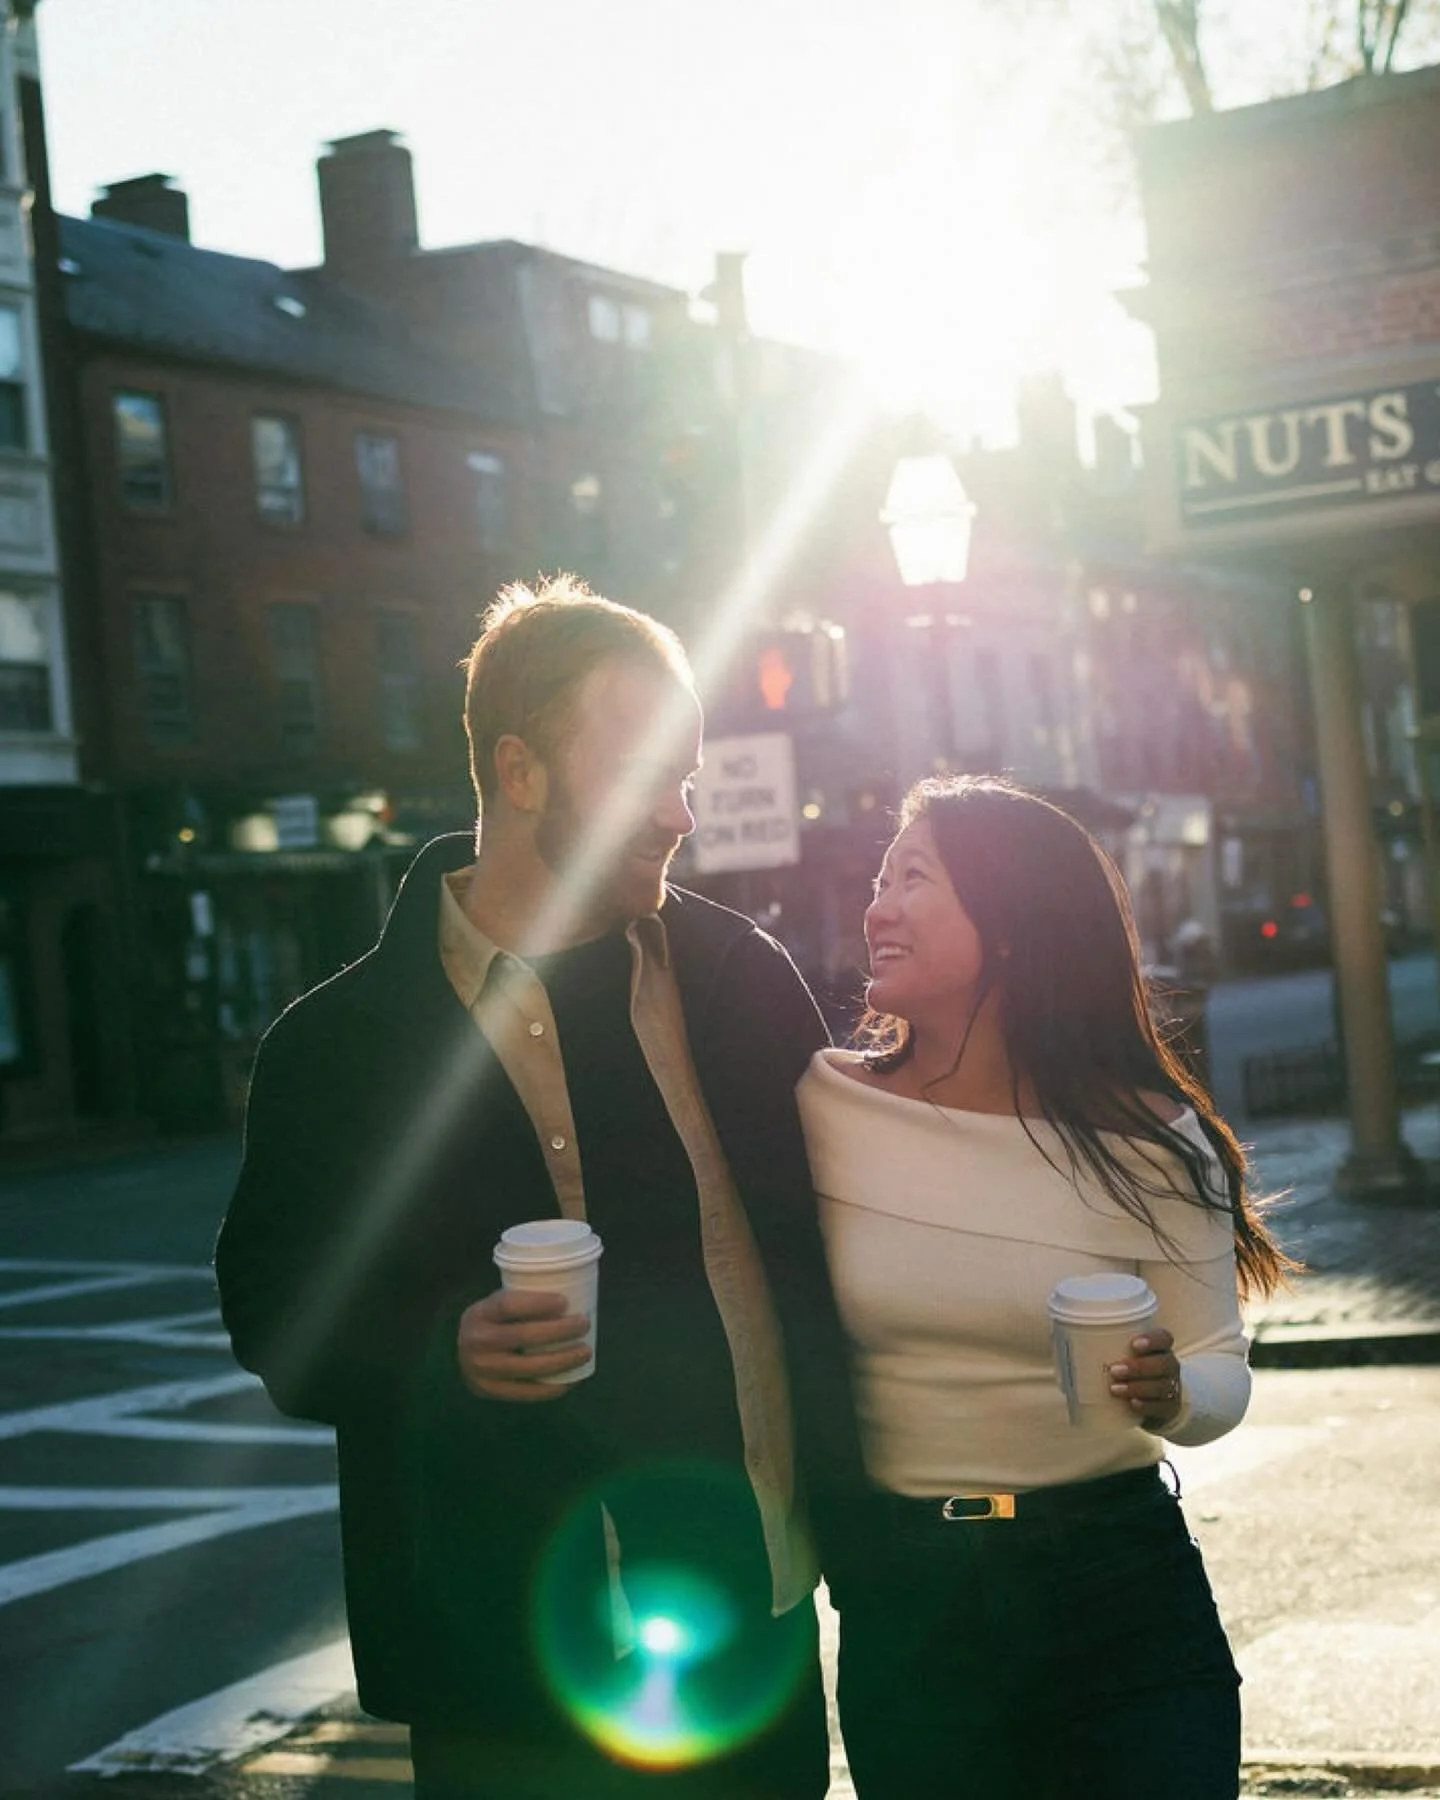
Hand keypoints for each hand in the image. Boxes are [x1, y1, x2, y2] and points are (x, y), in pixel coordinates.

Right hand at [456, 1288, 591, 1402]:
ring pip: (528, 1367)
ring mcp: (479, 1370)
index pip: (508, 1305)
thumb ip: (523, 1302)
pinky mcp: (488, 1391)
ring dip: (562, 1360)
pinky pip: (524, 1392)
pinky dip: (550, 1388)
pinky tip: (569, 1381)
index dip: (538, 1303)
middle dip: (559, 1330)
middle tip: (584, 1324)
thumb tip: (572, 1294)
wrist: (463, 1354)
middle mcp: (475, 1341)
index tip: (565, 1301)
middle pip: (523, 1336)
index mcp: (479, 1313)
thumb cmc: (493, 1323)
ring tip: (584, 1352)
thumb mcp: (496, 1306)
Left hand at [1107, 1326, 1183, 1430]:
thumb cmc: (1135, 1372)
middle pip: (1163, 1363)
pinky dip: (1146, 1406)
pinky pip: (1161, 1407)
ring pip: (1162, 1386)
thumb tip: (1065, 1341)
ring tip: (1115, 1389)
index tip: (1134, 1344)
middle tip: (1114, 1370)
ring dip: (1137, 1388)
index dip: (1152, 1340)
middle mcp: (1170, 1366)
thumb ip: (1108, 1348)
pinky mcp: (1169, 1409)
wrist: (1159, 1402)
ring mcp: (1172, 1388)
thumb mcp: (1128, 1356)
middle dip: (1138, 1367)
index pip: (1164, 1338)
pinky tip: (1132, 1404)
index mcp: (1160, 1349)